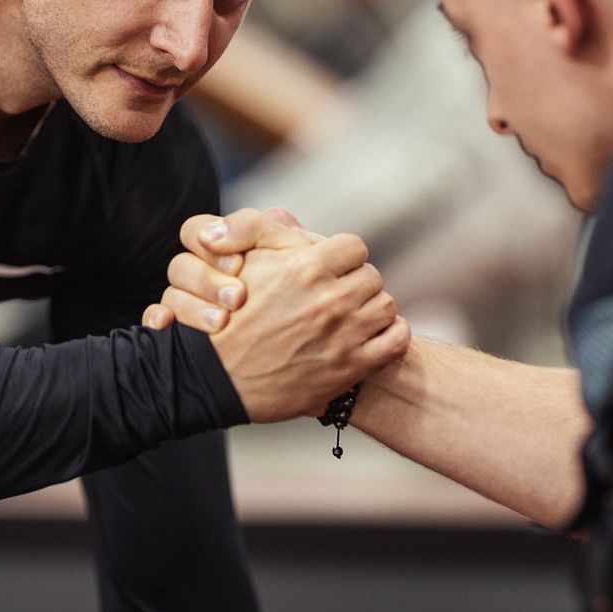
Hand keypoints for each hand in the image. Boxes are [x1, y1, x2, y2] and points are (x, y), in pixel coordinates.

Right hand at [141, 208, 322, 331]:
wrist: (322, 333)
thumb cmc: (312, 287)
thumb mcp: (296, 253)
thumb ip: (264, 230)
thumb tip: (216, 232)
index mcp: (226, 248)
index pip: (196, 231)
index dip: (210, 244)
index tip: (238, 265)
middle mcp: (205, 272)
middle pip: (181, 265)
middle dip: (207, 281)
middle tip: (239, 297)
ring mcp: (194, 303)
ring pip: (171, 295)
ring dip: (191, 306)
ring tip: (221, 323)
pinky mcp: (186, 332)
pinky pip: (157, 320)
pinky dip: (158, 320)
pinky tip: (164, 326)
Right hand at [146, 208, 408, 421]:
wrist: (216, 379)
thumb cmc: (228, 317)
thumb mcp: (245, 262)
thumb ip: (278, 234)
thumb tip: (309, 233)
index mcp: (306, 268)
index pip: (353, 247)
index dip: (342, 258)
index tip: (330, 271)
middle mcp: (329, 299)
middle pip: (371, 276)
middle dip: (355, 285)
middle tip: (336, 298)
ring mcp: (343, 335)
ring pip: (386, 306)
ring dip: (371, 310)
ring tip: (351, 319)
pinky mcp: (351, 368)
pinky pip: (396, 340)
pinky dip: (390, 336)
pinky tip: (371, 338)